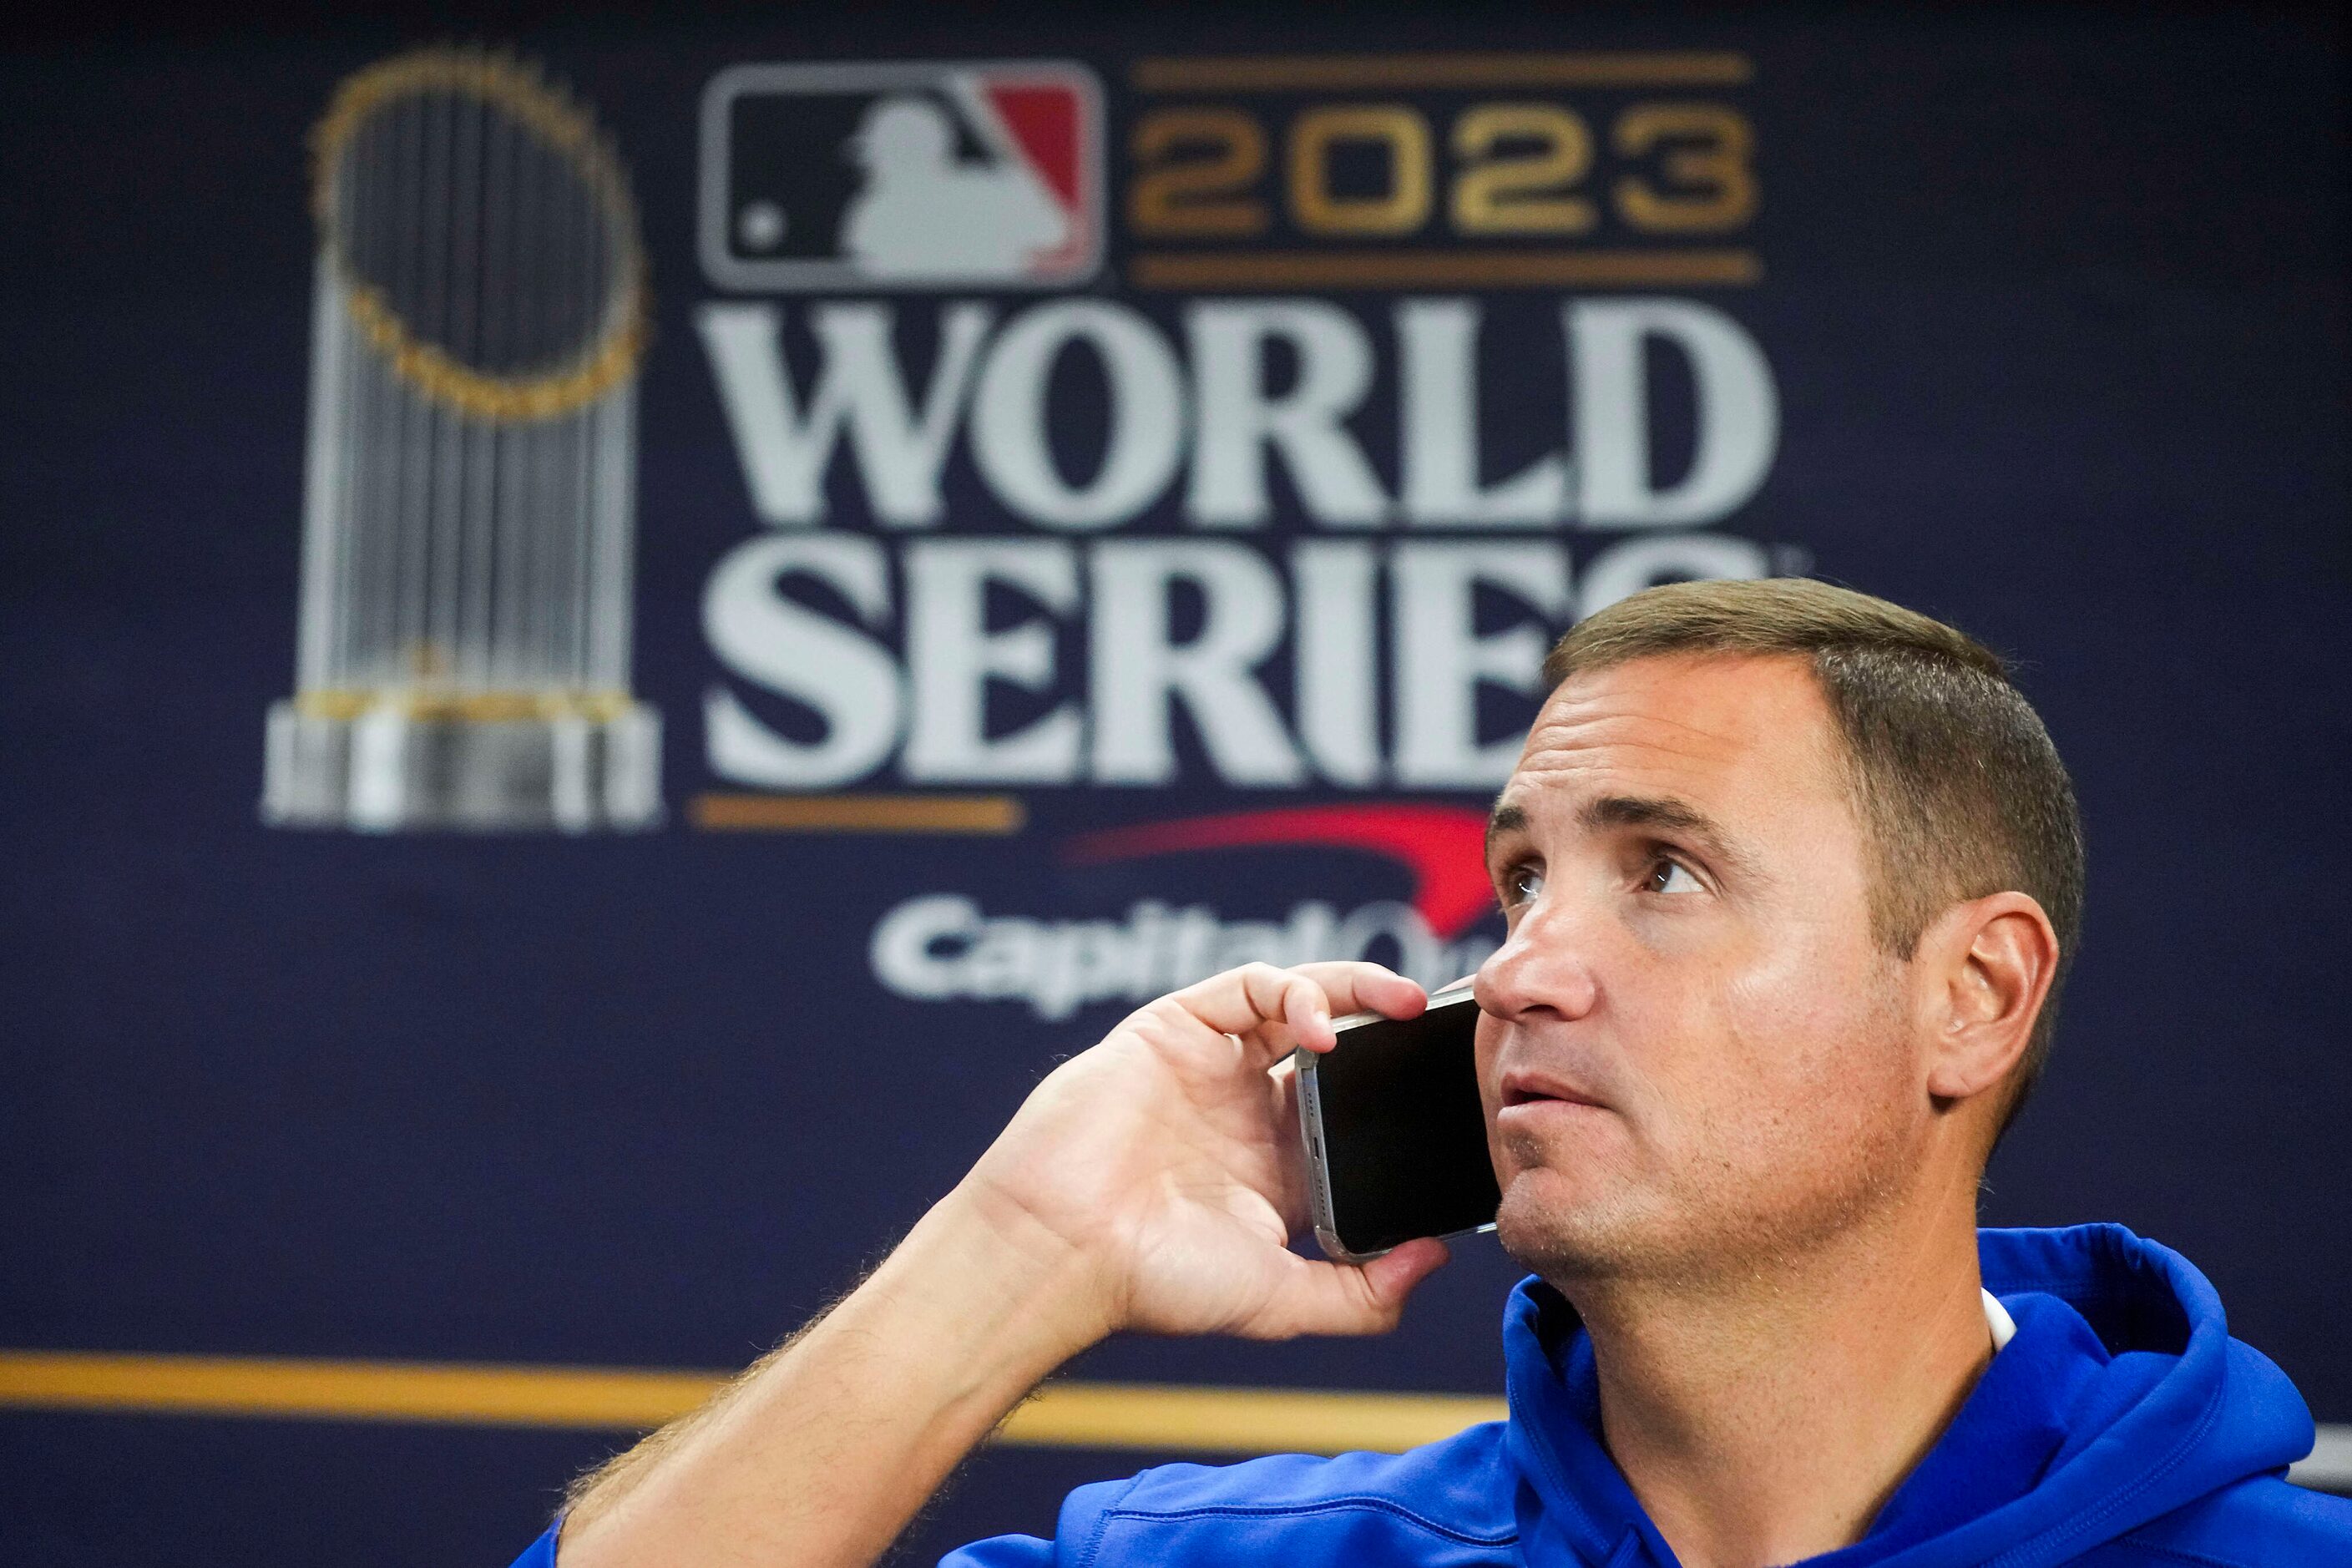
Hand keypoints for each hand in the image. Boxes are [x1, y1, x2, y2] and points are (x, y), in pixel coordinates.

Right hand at [951, 961, 1453, 1347]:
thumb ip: (1362, 1294)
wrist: (1063, 1249)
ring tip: (1398, 1004)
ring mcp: (1208, 1065)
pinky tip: (1319, 1028)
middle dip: (1389, 1023)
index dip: (1401, 1090)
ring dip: (1352, 989)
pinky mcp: (1173, 1029)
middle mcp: (1245, 1109)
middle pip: (1336, 1043)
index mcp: (1276, 1168)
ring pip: (1295, 999)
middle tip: (1442, 1020)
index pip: (1355, 1109)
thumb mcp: (1280, 1301)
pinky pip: (1244, 986)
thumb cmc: (1155, 1281)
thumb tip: (1433, 1259)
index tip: (1455, 1084)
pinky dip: (1291, 991)